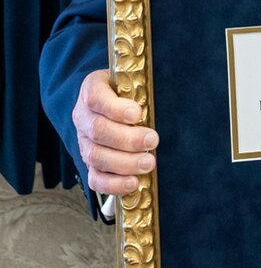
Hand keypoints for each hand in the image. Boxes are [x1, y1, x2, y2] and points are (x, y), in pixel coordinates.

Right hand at [71, 69, 157, 195]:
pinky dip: (114, 184)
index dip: (115, 108)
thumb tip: (171, 99)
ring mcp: (85, 143)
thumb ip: (142, 89)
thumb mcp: (132, 83)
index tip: (137, 114)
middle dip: (128, 139)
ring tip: (148, 163)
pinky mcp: (91, 164)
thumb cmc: (128, 94)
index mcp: (92, 92)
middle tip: (152, 141)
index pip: (95, 98)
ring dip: (125, 162)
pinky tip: (133, 183)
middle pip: (98, 130)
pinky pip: (95, 179)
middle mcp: (84, 118)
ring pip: (96, 156)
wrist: (111, 105)